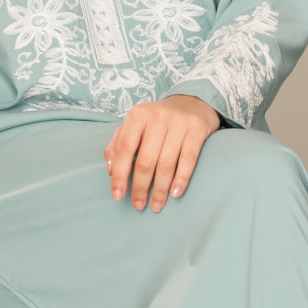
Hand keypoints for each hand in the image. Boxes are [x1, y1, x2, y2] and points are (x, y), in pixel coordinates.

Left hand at [104, 95, 220, 212]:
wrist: (192, 102)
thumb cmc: (158, 120)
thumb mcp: (135, 125)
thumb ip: (118, 144)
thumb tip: (110, 171)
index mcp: (137, 115)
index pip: (124, 149)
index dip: (119, 175)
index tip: (117, 195)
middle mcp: (157, 117)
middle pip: (145, 160)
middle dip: (140, 187)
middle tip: (138, 205)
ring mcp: (178, 123)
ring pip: (166, 163)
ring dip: (160, 189)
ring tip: (156, 205)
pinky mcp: (196, 130)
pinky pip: (188, 159)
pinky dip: (181, 179)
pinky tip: (175, 193)